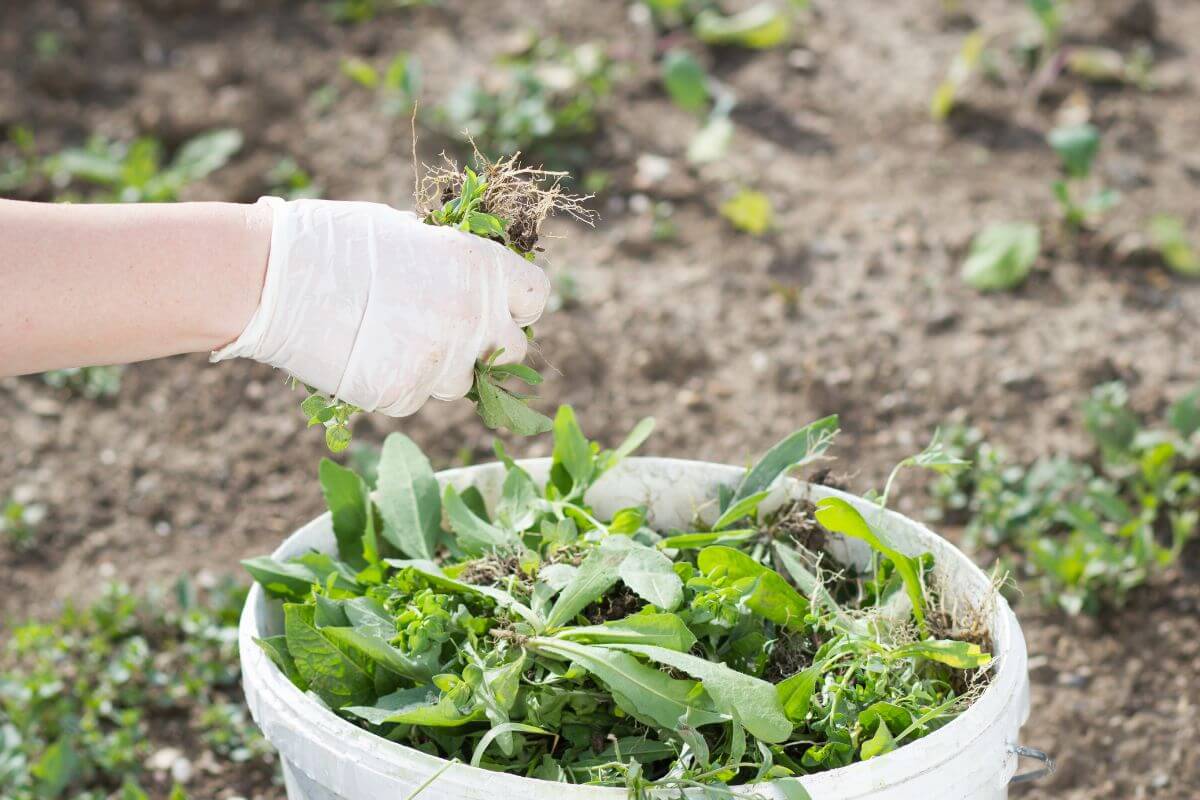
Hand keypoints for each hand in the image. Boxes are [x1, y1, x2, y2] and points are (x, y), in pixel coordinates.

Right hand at [213, 198, 549, 415]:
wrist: (272, 277)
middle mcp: (474, 316)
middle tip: (448, 335)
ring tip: (390, 339)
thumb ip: (447, 259)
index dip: (517, 306)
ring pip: (462, 383)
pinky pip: (417, 399)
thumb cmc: (334, 240)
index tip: (499, 311)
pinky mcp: (405, 395)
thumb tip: (466, 277)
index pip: (537, 298)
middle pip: (512, 352)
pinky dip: (398, 386)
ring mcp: (442, 361)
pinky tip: (365, 358)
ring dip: (439, 369)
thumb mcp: (405, 232)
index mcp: (480, 266)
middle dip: (486, 347)